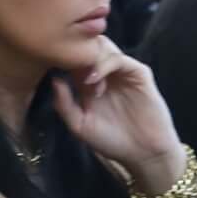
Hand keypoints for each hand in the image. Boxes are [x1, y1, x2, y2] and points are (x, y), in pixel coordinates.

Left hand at [47, 40, 183, 194]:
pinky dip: (104, 64)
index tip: (54, 71)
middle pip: (88, 44)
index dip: (62, 58)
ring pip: (103, 46)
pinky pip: (120, 58)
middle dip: (76, 53)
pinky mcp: (139, 73)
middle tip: (70, 72)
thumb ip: (64, 104)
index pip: (72, 56)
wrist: (143, 153)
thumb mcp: (79, 126)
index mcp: (87, 82)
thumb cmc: (112, 141)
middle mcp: (105, 72)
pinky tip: (94, 81)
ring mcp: (122, 71)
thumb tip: (54, 79)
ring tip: (86, 83)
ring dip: (89, 59)